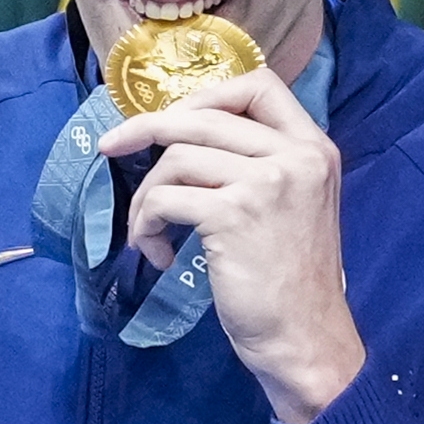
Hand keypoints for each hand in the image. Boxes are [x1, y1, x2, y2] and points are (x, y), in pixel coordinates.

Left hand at [97, 67, 362, 423]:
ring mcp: (266, 182)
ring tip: (147, 232)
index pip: (259, 85)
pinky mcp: (233, 215)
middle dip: (144, 130)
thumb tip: (188, 137)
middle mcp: (296, 155)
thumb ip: (262, 165)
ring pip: (175, 158)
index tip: (169, 118)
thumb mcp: (296, 206)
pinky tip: (156, 254)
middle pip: (200, 117)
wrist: (305, 338)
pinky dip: (146, 225)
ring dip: (146, 197)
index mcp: (314, 148)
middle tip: (109, 148)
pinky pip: (165, 199)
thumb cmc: (291, 283)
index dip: (204, 96)